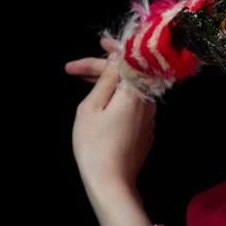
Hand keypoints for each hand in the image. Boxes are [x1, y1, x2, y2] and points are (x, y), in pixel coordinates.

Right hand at [66, 36, 155, 225]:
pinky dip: (117, 98)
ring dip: (109, 83)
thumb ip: (106, 79)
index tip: (99, 42)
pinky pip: (134, 106)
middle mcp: (149, 103)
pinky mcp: (147, 132)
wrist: (111, 183)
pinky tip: (101, 101)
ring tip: (84, 82)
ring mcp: (150, 119)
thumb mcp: (92, 107)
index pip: (128, 61)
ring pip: (131, 91)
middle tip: (75, 70)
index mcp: (136, 92)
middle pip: (129, 76)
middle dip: (103, 69)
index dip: (113, 50)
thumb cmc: (94, 145)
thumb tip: (116, 59)